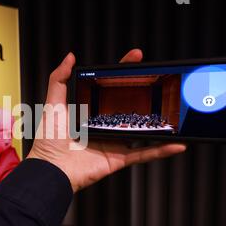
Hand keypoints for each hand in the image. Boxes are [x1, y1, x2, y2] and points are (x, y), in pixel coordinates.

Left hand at [27, 49, 186, 192]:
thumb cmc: (48, 140)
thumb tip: (70, 57)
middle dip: (145, 92)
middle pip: (129, 106)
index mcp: (90, 112)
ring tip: (173, 108)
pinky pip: (144, 154)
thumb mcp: (53, 104)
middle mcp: (103, 126)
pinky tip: (177, 144)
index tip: (135, 57)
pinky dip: (161, 151)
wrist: (51, 169)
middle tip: (159, 78)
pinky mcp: (118, 158)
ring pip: (141, 130)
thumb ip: (59, 79)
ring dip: (158, 122)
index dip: (124, 71)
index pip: (111, 87)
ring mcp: (113, 142)